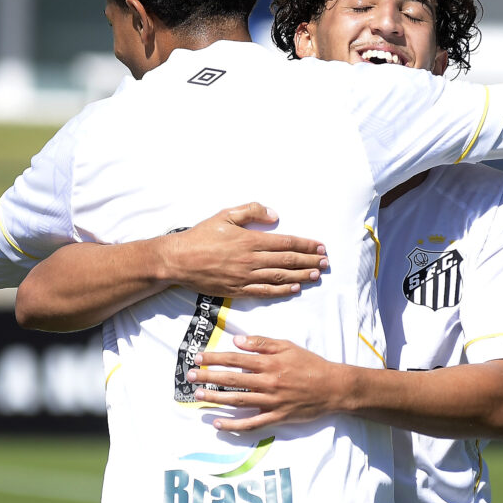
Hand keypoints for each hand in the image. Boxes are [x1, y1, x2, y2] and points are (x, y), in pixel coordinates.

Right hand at [162, 203, 327, 297]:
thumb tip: (275, 215)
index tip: (320, 247)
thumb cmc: (201, 235)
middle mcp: (250, 259)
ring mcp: (244, 277)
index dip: (305, 246)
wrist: (178, 260)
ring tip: (316, 275)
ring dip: (301, 276)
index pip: (285, 243)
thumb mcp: (224, 214)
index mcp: (249, 240)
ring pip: (279, 277)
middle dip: (309, 262)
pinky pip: (264, 292)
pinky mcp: (237, 290)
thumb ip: (251, 211)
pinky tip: (294, 289)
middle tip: (325, 263)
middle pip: (287, 262)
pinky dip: (281, 290)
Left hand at [186, 335, 345, 431]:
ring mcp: (272, 402)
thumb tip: (237, 341)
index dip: (215, 358)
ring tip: (198, 395)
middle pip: (233, 380)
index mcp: (270, 363)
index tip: (198, 357)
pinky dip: (234, 425)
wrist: (334, 388)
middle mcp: (268, 382)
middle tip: (190, 375)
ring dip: (216, 398)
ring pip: (238, 400)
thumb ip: (262, 343)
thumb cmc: (310, 364)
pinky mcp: (277, 417)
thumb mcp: (288, 346)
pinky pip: (252, 423)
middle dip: (209, 377)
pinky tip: (218, 423)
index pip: (236, 359)